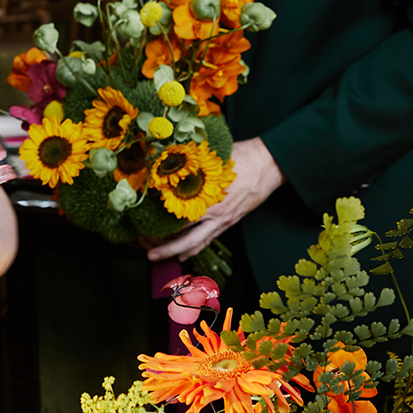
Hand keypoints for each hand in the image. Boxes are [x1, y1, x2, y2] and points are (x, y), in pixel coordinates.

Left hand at [145, 137, 282, 261]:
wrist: (270, 163)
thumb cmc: (241, 156)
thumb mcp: (211, 158)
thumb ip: (189, 165)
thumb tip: (163, 164)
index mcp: (208, 199)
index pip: (178, 220)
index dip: (159, 226)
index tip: (142, 226)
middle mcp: (215, 215)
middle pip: (186, 240)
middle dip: (165, 249)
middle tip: (148, 253)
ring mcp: (224, 220)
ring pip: (197, 243)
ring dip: (178, 252)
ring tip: (160, 256)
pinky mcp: (230, 221)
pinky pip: (209, 239)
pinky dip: (195, 247)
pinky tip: (185, 252)